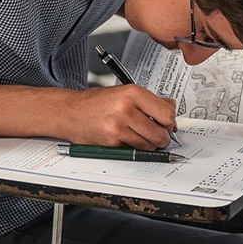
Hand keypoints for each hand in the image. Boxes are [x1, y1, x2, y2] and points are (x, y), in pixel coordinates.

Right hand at [59, 85, 178, 150]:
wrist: (71, 111)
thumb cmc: (97, 102)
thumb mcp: (125, 93)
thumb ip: (151, 101)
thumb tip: (171, 108)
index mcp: (133, 92)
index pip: (167, 113)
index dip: (170, 121)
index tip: (168, 123)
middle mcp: (126, 108)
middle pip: (160, 132)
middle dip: (163, 137)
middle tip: (158, 134)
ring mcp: (118, 127)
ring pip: (150, 145)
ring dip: (150, 145)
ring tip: (141, 136)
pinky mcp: (111, 142)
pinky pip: (135, 150)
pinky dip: (135, 148)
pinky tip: (127, 139)